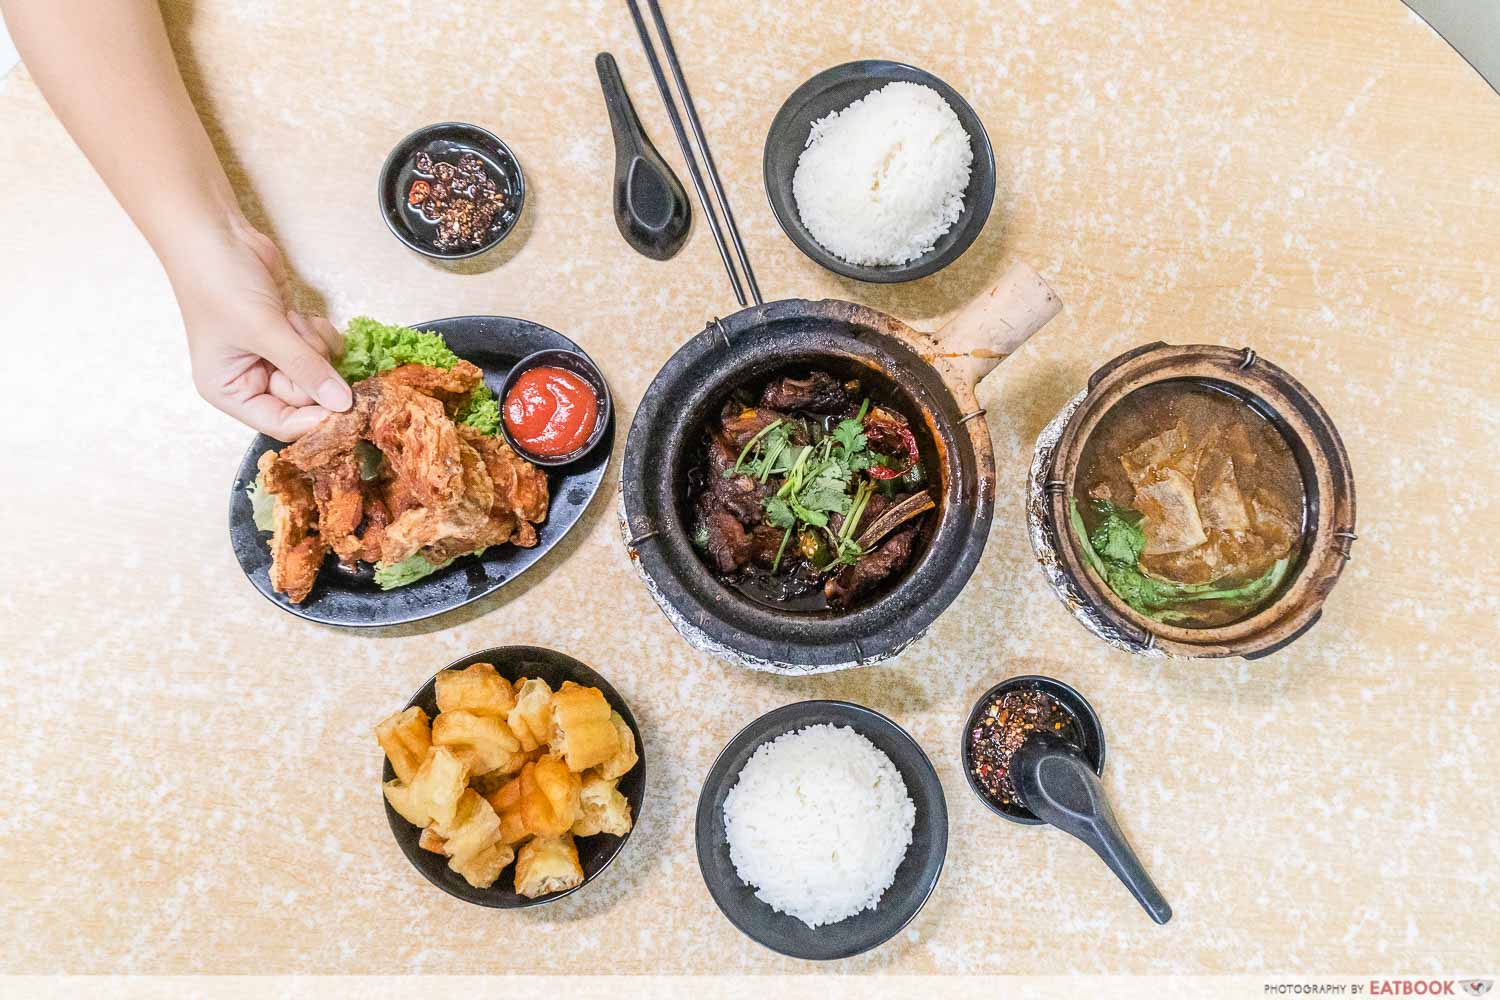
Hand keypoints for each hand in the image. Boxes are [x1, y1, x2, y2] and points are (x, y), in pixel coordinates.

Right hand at [171, 215, 350, 439]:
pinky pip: (324, 349)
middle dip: (309, 365)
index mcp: (229, 391)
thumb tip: (342, 404)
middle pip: (306, 398)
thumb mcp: (264, 330)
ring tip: (286, 318)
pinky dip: (318, 331)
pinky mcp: (291, 335)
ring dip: (312, 343)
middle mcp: (251, 379)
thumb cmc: (220, 283)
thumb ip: (305, 368)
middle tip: (293, 335)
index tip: (345, 407)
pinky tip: (297, 313)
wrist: (216, 234)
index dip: (313, 419)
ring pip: (320, 371)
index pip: (280, 424)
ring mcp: (273, 357)